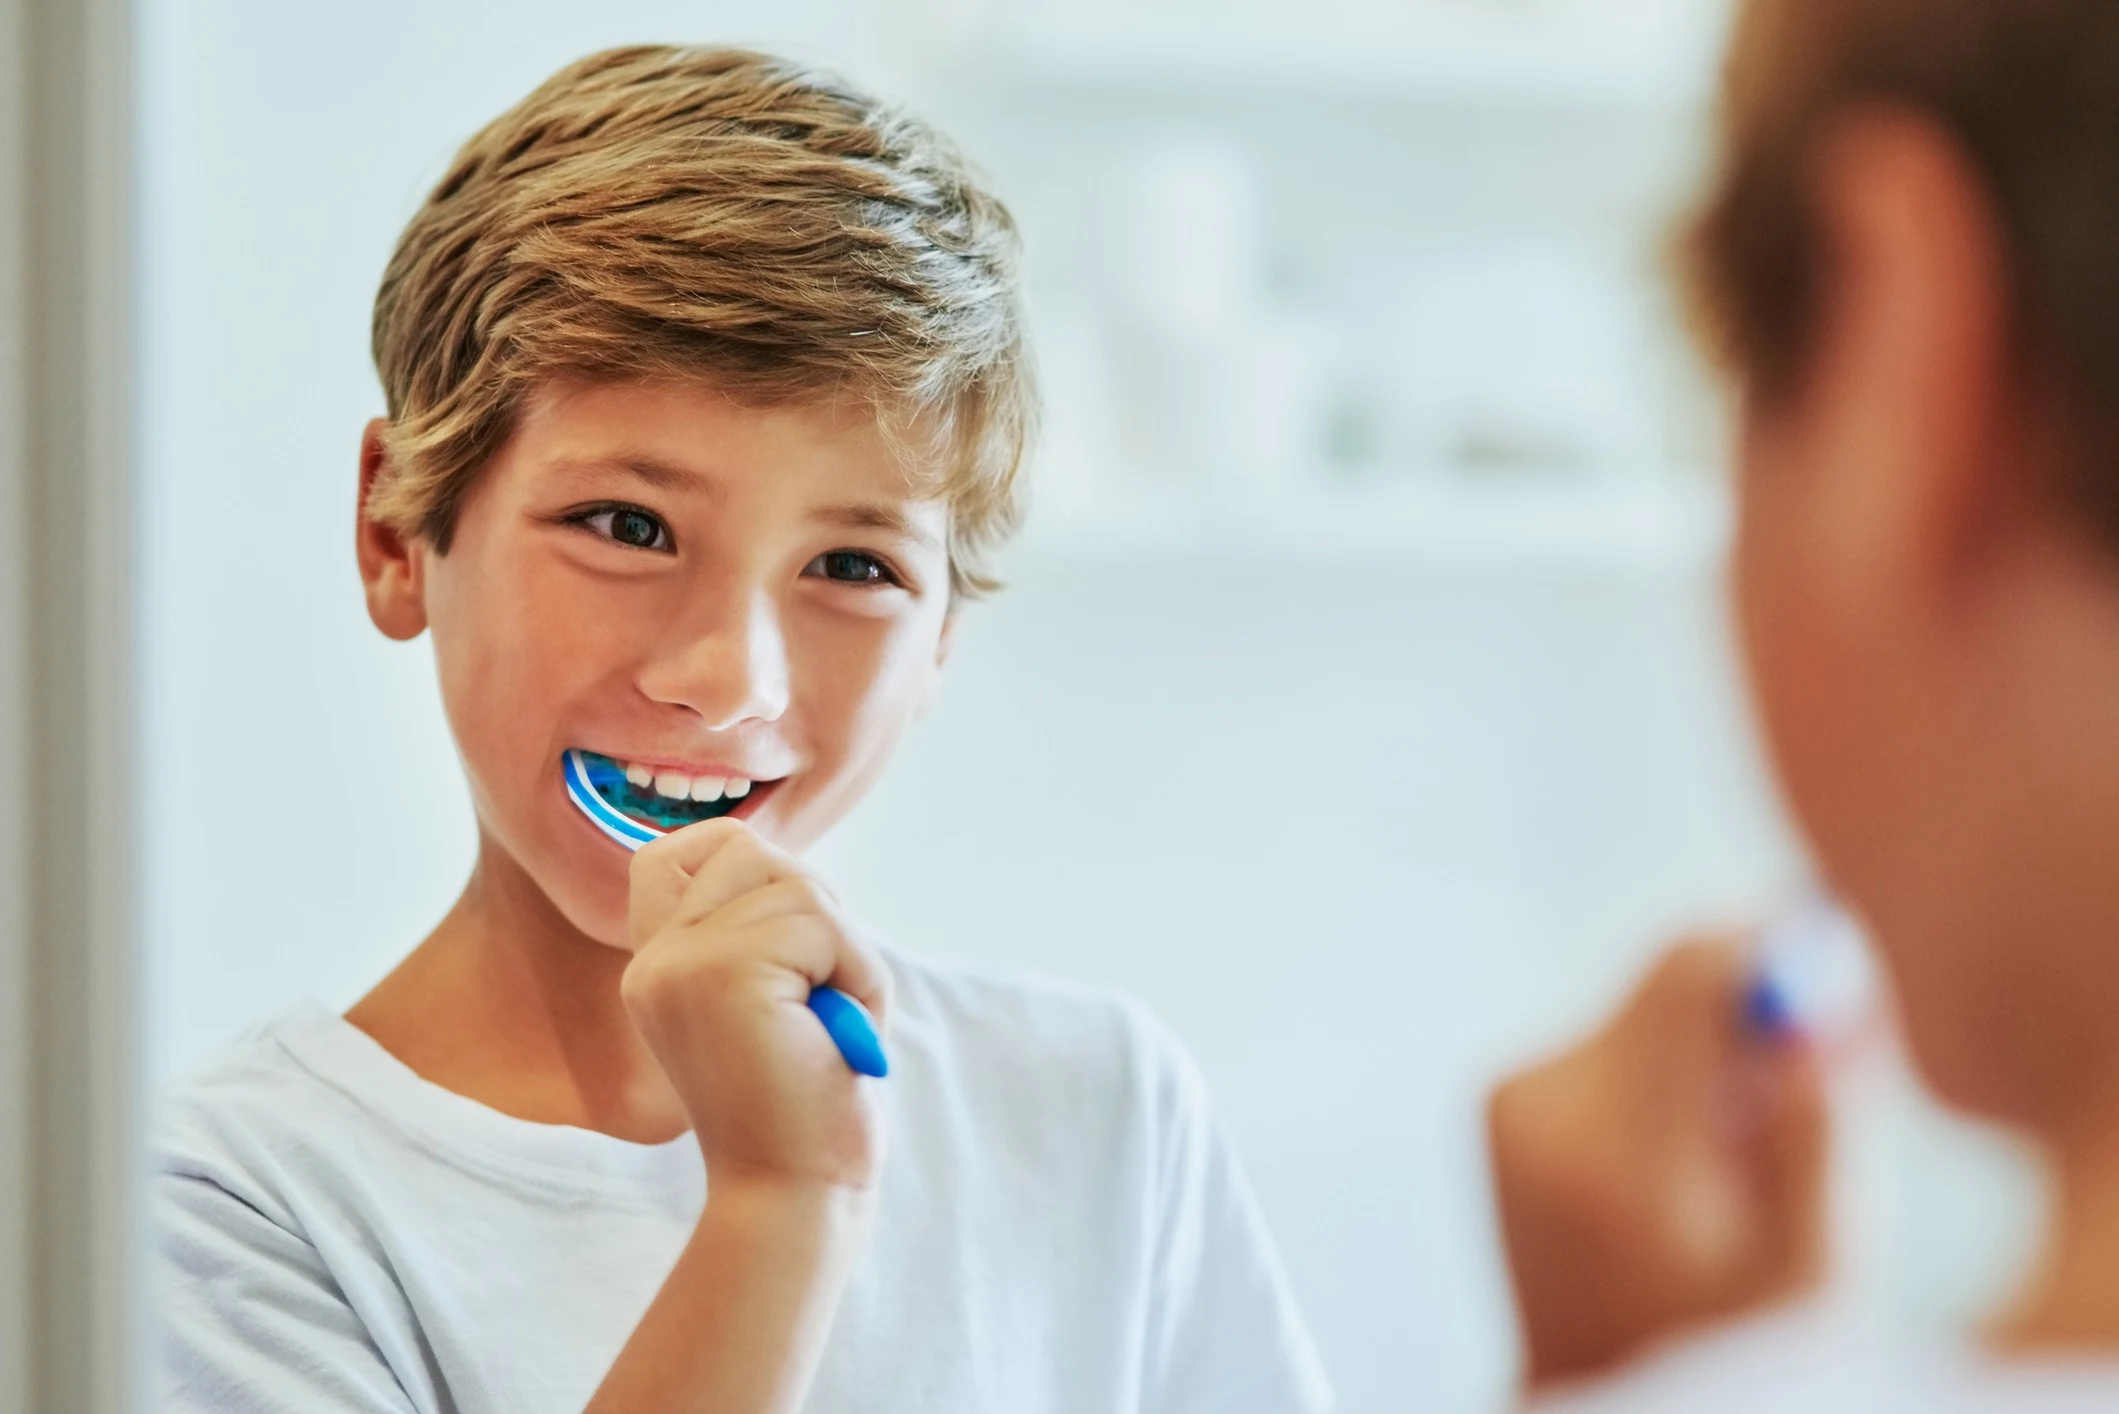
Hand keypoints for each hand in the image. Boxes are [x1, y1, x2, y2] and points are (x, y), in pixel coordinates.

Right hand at [623, 818, 891, 1191]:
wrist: (796, 1193)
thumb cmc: (803, 1104)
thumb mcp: (771, 1000)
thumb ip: (760, 931)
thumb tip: (789, 866)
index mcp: (657, 968)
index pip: (671, 853)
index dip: (741, 862)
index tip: (789, 934)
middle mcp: (656, 962)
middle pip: (747, 851)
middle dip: (814, 909)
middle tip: (822, 993)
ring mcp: (681, 965)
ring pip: (798, 889)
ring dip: (845, 954)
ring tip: (829, 1022)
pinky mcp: (722, 974)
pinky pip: (823, 924)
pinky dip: (857, 974)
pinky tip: (836, 1033)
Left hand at [1487, 938, 1827, 1388]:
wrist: (1594, 1391)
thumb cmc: (1722, 1342)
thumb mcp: (1815, 1262)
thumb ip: (1825, 1118)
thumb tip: (1832, 977)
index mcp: (1617, 1147)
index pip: (1688, 969)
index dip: (1770, 953)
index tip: (1834, 989)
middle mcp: (1540, 1105)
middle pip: (1666, 983)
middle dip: (1746, 1022)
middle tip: (1800, 1098)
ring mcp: (1505, 1097)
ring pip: (1642, 1013)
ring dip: (1701, 1062)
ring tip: (1725, 1168)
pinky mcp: (1495, 1094)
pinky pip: (1605, 1044)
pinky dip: (1654, 1082)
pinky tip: (1670, 1169)